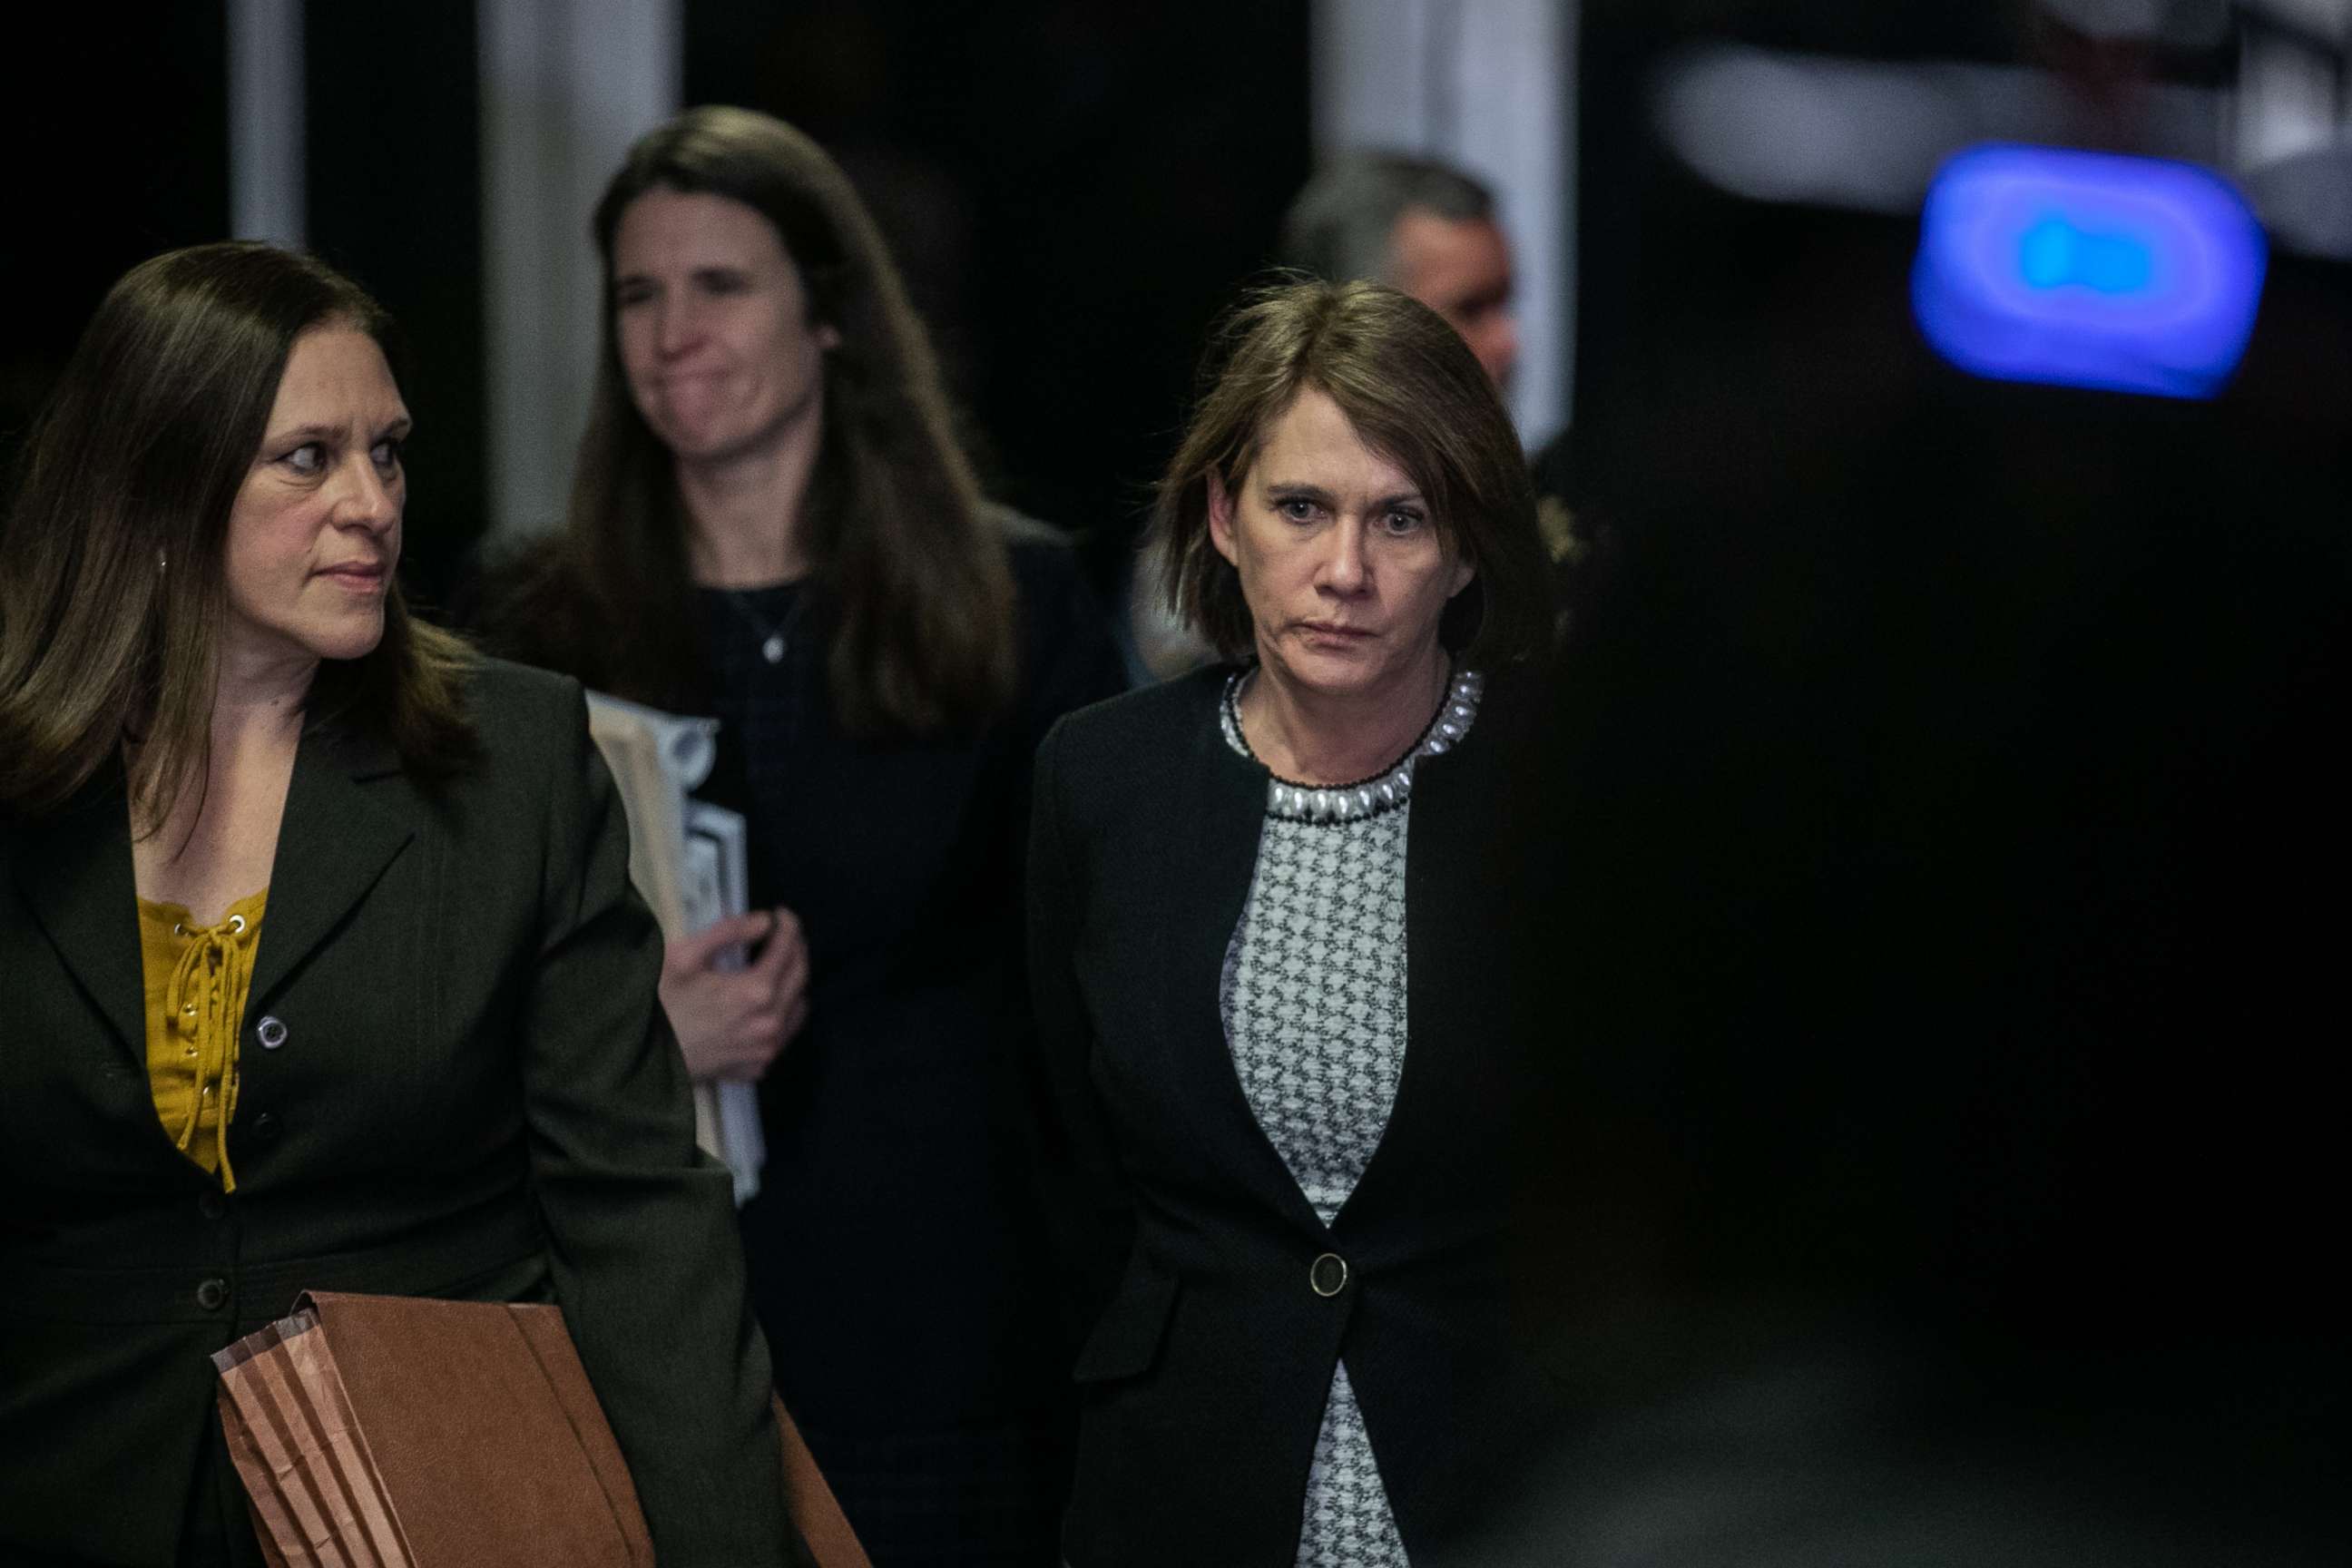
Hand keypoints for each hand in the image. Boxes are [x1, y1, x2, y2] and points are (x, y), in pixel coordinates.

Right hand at [658, 907, 808, 1082]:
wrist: (637, 1057)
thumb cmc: (657, 1003)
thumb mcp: (684, 956)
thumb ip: (729, 932)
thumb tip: (764, 921)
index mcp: (756, 992)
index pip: (788, 949)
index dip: (788, 925)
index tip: (780, 914)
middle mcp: (769, 1024)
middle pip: (800, 977)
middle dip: (795, 950)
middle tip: (783, 935)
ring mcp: (764, 1050)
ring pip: (797, 1009)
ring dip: (792, 984)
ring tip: (777, 969)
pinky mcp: (754, 1068)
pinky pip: (781, 1038)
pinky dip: (780, 1017)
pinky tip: (763, 1007)